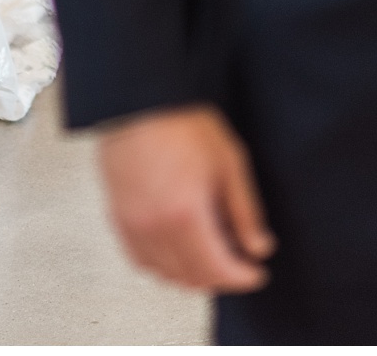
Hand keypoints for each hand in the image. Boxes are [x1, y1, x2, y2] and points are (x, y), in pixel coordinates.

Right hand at [98, 106, 275, 292]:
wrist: (138, 99)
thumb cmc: (180, 120)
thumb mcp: (228, 161)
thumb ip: (246, 211)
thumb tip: (259, 246)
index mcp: (185, 215)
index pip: (219, 270)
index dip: (244, 277)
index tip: (257, 273)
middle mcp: (154, 228)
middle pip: (193, 277)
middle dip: (221, 276)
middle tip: (238, 258)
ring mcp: (132, 225)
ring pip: (166, 274)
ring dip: (193, 273)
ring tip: (211, 251)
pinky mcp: (117, 217)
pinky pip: (141, 260)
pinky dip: (163, 264)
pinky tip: (178, 246)